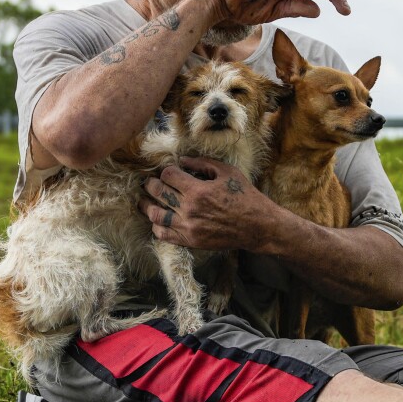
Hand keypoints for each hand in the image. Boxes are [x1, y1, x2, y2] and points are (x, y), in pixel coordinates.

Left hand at [141, 157, 276, 250]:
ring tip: (145, 201)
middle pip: (157, 193)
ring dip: (147, 206)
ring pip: (155, 215)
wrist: (257, 226)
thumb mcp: (227, 172)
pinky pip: (163, 235)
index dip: (166, 170)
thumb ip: (202, 164)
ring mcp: (188, 227)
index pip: (168, 175)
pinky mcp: (190, 241)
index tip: (170, 171)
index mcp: (198, 190)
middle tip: (150, 182)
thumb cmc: (245, 196)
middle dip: (151, 184)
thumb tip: (181, 160)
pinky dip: (156, 226)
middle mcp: (189, 210)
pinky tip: (158, 220)